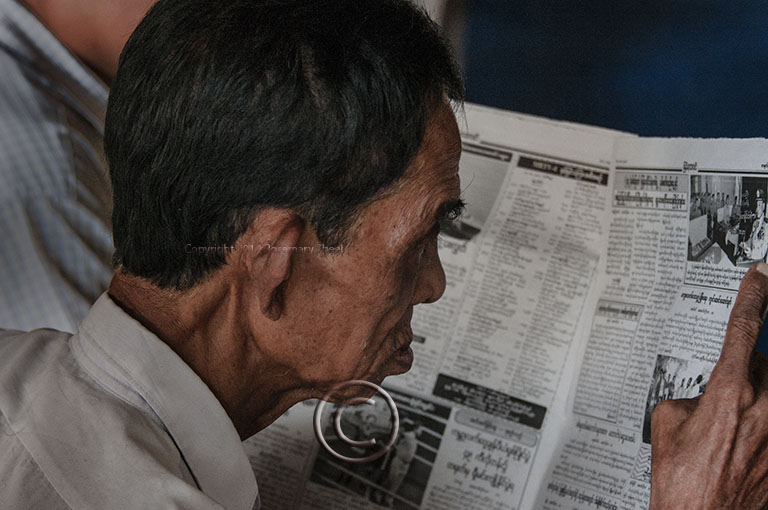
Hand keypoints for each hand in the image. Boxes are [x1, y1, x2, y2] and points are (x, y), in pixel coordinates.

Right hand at [650, 264, 767, 508]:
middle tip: (720, 394)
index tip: (760, 276)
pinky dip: (758, 423)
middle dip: (744, 370)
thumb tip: (701, 398)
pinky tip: (738, 445)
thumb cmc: (682, 483)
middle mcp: (765, 410)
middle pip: (763, 363)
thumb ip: (686, 397)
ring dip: (754, 397)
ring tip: (730, 426)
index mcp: (731, 395)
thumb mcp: (666, 426)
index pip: (742, 331)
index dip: (752, 298)